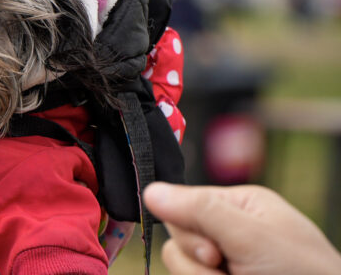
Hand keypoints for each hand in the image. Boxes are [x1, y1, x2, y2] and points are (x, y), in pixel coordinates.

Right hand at [144, 182, 340, 274]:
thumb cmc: (305, 274)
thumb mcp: (251, 237)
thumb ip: (200, 211)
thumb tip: (150, 190)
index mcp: (238, 206)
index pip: (182, 204)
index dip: (189, 232)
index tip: (214, 253)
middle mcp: (228, 232)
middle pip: (177, 239)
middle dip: (199, 263)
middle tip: (232, 271)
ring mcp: (225, 262)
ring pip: (180, 267)